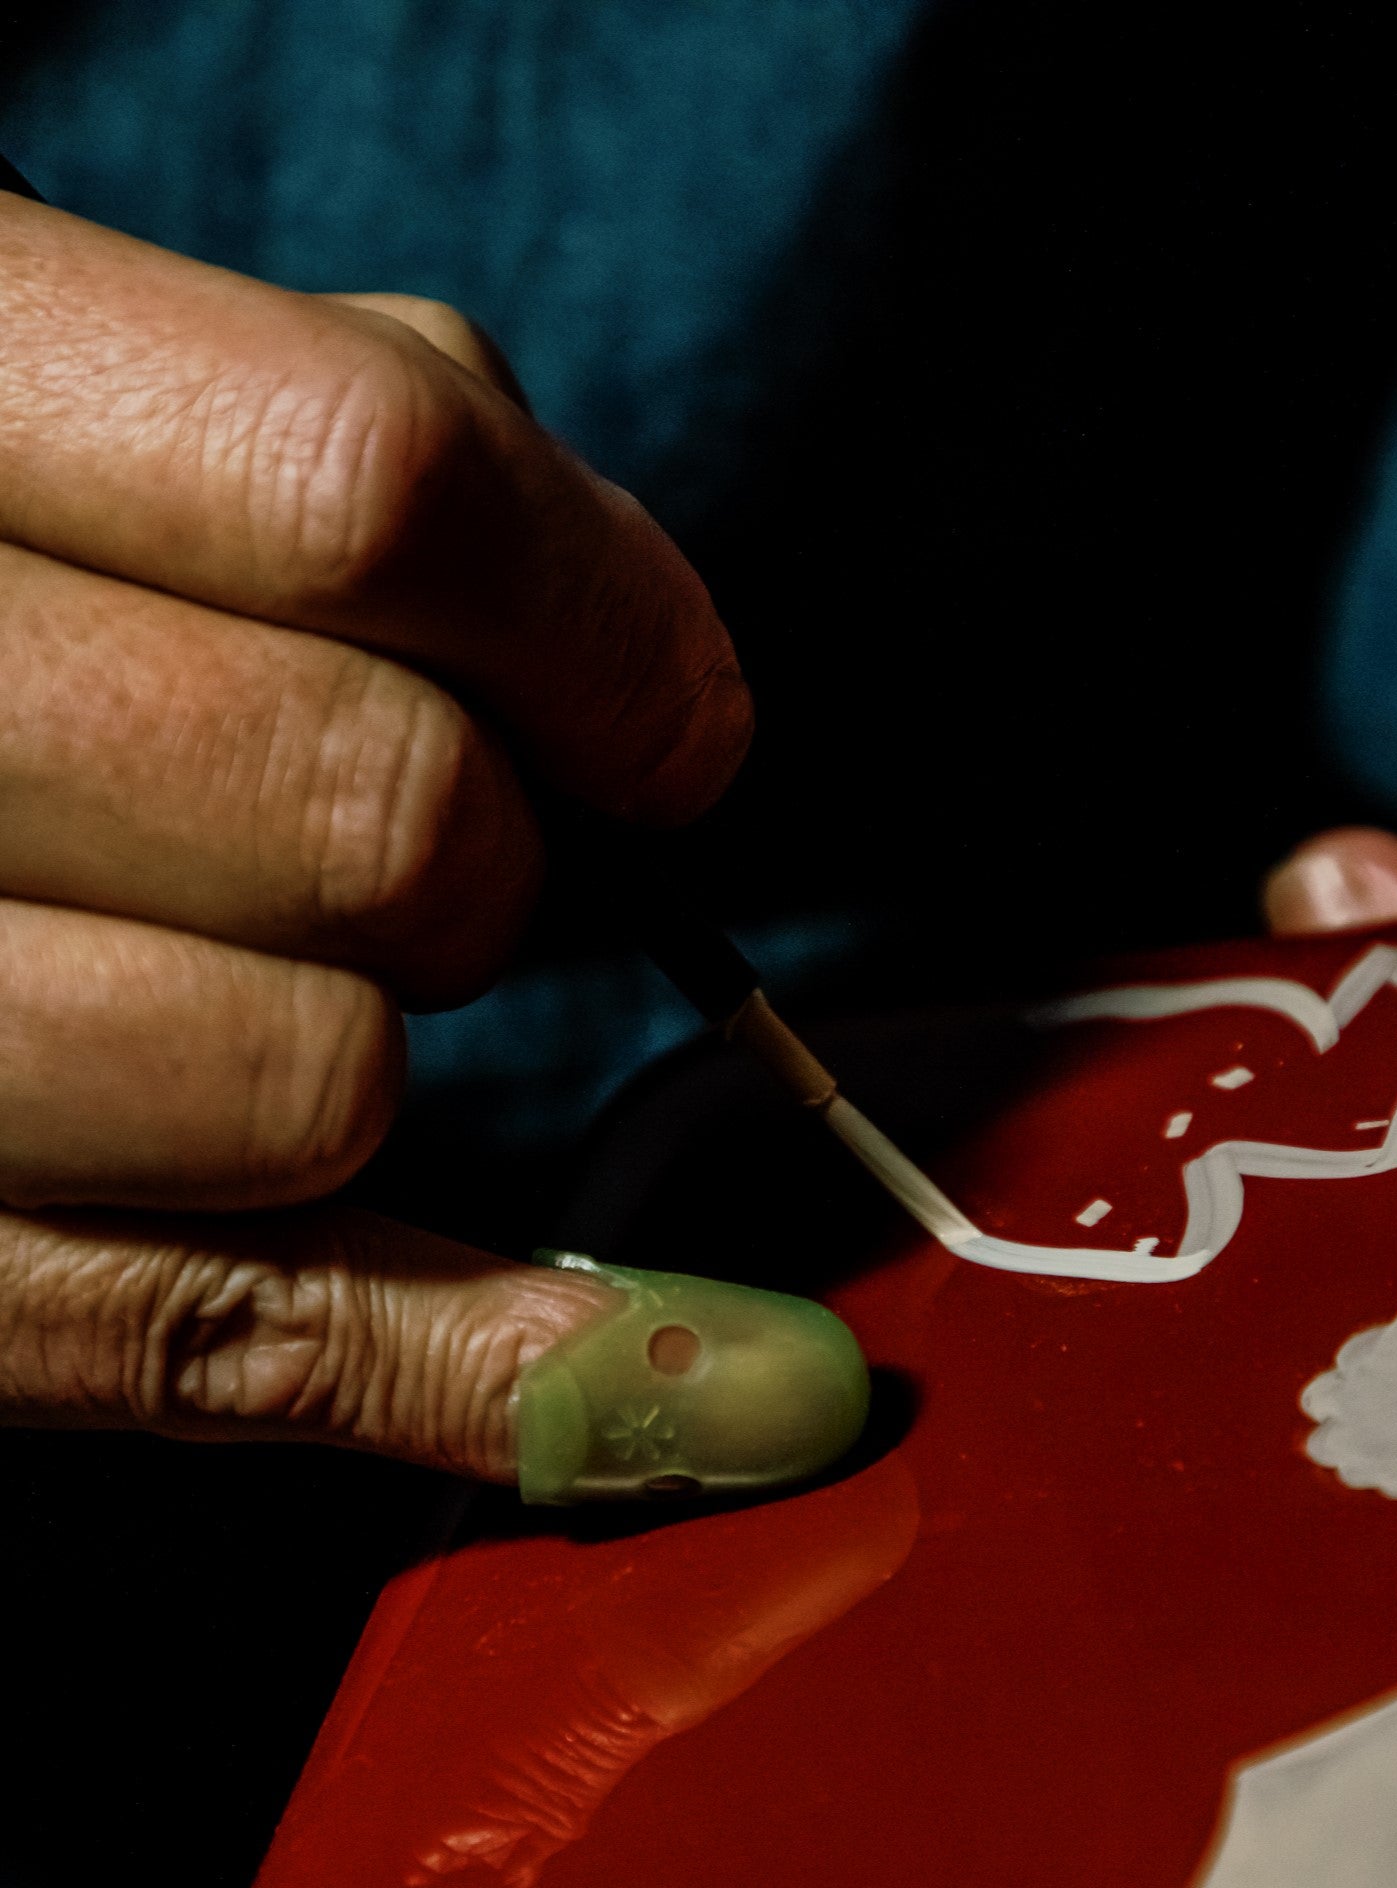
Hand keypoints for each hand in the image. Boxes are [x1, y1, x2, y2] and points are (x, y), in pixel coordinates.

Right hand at [0, 196, 749, 1476]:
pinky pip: (214, 1342)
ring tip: (261, 979)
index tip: (674, 732)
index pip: (372, 489)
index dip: (604, 630)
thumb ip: (377, 454)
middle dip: (496, 857)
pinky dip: (455, 1364)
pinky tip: (598, 1357)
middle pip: (380, 812)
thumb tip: (676, 686)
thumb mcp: (102, 397)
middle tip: (441, 850)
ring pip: (311, 1087)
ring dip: (371, 1047)